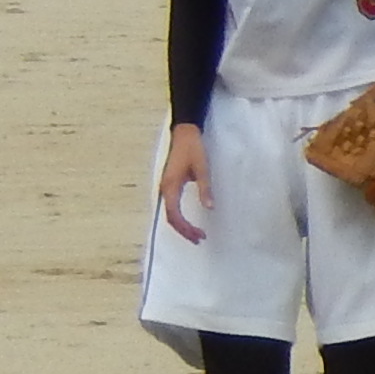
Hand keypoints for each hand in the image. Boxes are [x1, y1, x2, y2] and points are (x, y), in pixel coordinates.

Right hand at [157, 121, 211, 241]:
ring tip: (196, 234)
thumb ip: (205, 188)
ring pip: (170, 212)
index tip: (199, 235)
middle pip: (170, 217)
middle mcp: (165, 188)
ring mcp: (166, 187)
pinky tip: (188, 222)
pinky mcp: (170, 185)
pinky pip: (172, 206)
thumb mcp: (202, 169)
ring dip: (181, 225)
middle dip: (184, 230)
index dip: (185, 227)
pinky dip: (179, 217)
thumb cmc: (193, 149)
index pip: (174, 214)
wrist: (184, 134)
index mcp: (170, 186)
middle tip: (199, 239)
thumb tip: (210, 207)